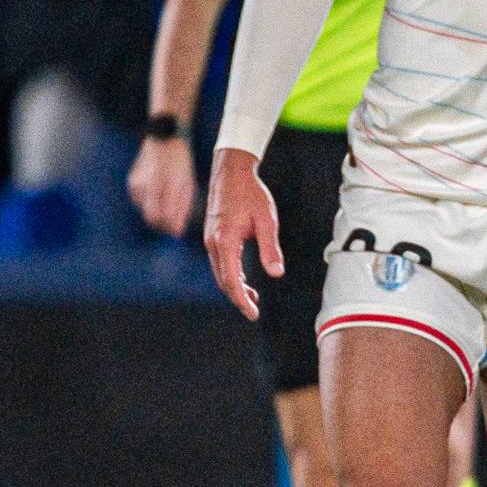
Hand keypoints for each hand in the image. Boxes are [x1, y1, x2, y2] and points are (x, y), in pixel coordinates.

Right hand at [127, 132, 197, 235]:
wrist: (165, 140)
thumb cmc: (181, 164)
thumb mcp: (188, 185)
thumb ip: (182, 209)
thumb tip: (177, 232)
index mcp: (167, 185)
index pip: (162, 218)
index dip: (169, 228)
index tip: (176, 231)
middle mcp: (149, 185)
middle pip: (151, 218)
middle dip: (162, 224)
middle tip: (172, 221)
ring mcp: (138, 184)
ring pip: (145, 210)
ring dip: (156, 211)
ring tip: (167, 197)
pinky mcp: (132, 183)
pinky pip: (140, 201)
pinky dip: (149, 202)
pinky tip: (157, 191)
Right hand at [202, 147, 282, 320]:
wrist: (231, 172)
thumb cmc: (251, 194)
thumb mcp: (267, 220)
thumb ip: (270, 248)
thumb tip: (276, 273)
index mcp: (225, 241)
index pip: (231, 280)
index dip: (242, 300)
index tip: (253, 314)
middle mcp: (213, 243)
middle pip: (223, 280)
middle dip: (238, 297)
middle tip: (254, 311)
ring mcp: (210, 239)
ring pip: (220, 272)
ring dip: (235, 287)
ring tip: (253, 297)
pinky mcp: (213, 236)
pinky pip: (220, 262)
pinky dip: (231, 275)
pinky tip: (244, 279)